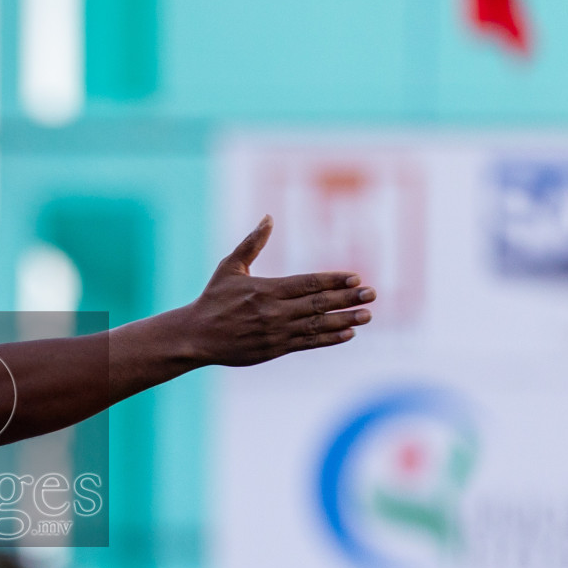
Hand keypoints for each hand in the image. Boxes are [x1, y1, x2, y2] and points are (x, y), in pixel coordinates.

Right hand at [188, 216, 374, 365]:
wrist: (195, 336)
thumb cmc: (213, 299)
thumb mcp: (229, 267)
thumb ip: (252, 243)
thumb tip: (268, 217)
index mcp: (266, 289)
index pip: (307, 283)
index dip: (333, 280)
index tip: (356, 278)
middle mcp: (273, 311)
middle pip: (317, 303)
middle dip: (347, 298)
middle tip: (372, 294)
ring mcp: (275, 332)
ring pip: (316, 325)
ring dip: (345, 320)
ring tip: (366, 315)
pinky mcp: (274, 349)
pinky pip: (307, 343)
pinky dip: (328, 339)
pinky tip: (348, 333)